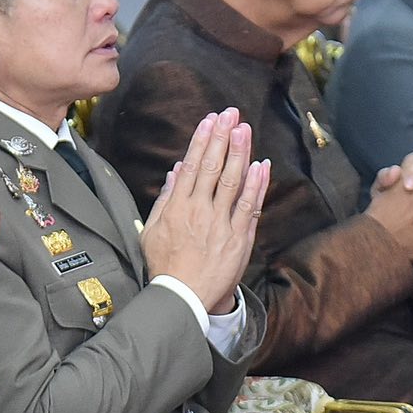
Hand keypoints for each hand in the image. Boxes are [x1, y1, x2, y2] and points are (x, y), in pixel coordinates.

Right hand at [139, 108, 272, 312]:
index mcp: (178, 207)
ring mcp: (221, 224)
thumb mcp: (151, 231)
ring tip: (245, 130)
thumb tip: (177, 171)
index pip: (193, 165)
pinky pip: (249, 207)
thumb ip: (166, 199)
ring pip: (233, 181)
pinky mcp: (238, 239)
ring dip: (240, 153)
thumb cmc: (165, 266)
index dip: (203, 141)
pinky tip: (261, 165)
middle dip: (223, 137)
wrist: (183, 298)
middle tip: (231, 114)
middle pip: (214, 167)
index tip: (210, 121)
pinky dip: (256, 185)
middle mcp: (200, 211)